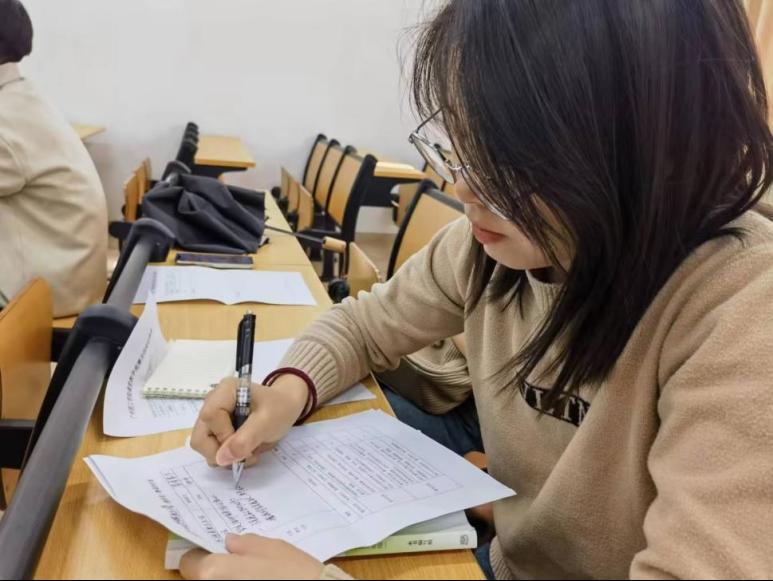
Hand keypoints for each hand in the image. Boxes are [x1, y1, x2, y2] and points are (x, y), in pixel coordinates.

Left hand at [180, 533, 323, 579]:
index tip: (217, 550)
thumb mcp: (271, 547)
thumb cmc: (292, 572)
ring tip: (254, 574)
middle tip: (240, 562)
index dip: (202, 554)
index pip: (190, 563)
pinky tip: (262, 580)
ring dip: (230, 578)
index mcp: (215, 571)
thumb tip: (229, 543)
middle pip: (203, 577)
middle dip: (217, 569)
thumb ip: (245, 543)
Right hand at [191, 374, 308, 466]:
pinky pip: (213, 451)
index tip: (245, 442)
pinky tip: (246, 450)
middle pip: (200, 436)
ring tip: (250, 451)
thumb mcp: (267, 422)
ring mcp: (213, 418)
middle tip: (247, 453)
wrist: (286, 407)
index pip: (209, 417)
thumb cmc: (279, 408)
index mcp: (224, 391)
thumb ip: (245, 439)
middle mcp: (213, 402)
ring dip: (227, 456)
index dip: (224, 435)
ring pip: (204, 447)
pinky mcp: (216, 430)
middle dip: (222, 451)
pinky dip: (229, 456)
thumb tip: (221, 458)